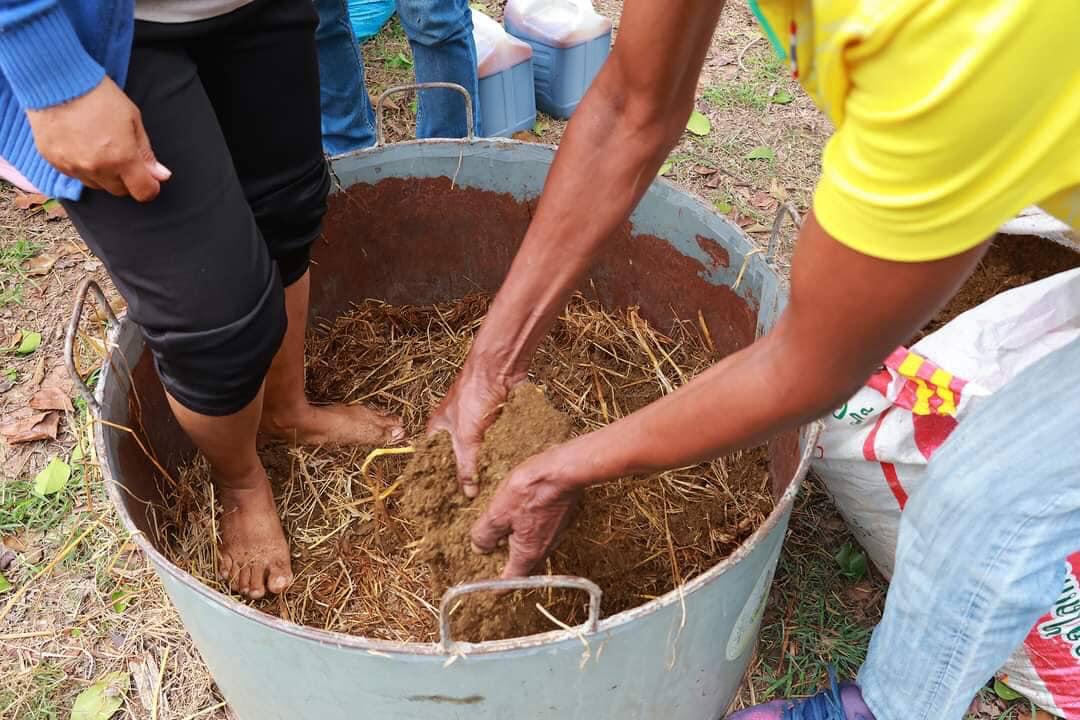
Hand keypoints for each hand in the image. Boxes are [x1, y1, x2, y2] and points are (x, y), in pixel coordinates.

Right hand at [26, 77, 170, 201]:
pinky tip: (81, 145)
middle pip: (119, 190)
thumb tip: (160, 175)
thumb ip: (146, 152)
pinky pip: (75, 175)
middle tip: (122, 154)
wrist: (56, 81)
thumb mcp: (133, 119)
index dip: (150, 186)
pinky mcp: (54, 162)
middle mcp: (97, 168)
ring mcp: (73, 167)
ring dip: (103, 174)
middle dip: (126, 178)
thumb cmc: (99, 95)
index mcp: (122, 158)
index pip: (143, 192)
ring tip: (99, 146)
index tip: (149, 177)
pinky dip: (82, 167)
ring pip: (96, 184)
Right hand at [428, 362, 521, 496]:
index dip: (439, 481)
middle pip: (459, 461)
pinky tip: (507, 473)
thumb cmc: (473, 394)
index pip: (433, 462)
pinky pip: (497, 446)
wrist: (500, 367)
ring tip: (492, 494)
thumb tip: (470, 494)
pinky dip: (501, 457)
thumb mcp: (465, 437)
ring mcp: (477, 427)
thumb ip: (466, 466)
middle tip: (475, 503)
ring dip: (486, 469)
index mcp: (438, 431)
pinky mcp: (496, 424)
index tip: (448, 503)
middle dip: (467, 479)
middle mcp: (456, 430)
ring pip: (480, 455)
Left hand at [470, 446, 583, 577]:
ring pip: (535, 549)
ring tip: (503, 536)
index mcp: (528, 553)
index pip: (512, 581)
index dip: (497, 587)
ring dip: (519, 547)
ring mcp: (556, 533)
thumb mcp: (497, 512)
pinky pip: (543, 533)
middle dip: (509, 568)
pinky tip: (521, 517)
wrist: (564, 470)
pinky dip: (530, 532)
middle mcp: (545, 548)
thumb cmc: (531, 491)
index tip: (488, 588)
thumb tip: (479, 548)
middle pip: (525, 568)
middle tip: (493, 561)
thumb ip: (485, 534)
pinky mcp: (561, 518)